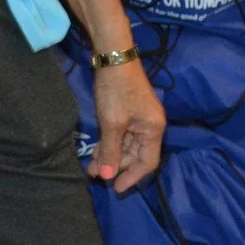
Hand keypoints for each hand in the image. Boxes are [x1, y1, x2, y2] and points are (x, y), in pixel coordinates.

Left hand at [91, 59, 165, 192]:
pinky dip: (110, 143)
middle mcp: (151, 125)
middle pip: (136, 155)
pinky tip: (96, 149)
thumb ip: (110, 151)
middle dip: (116, 166)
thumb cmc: (116, 91)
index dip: (132, 177)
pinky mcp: (130, 111)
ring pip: (127, 145)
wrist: (113, 57)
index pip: (148, 162)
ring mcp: (140, 117)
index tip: (115, 188)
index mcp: (154, 129)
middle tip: (93, 174)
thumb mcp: (112, 123)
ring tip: (90, 165)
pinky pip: (122, 134)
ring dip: (110, 155)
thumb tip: (106, 176)